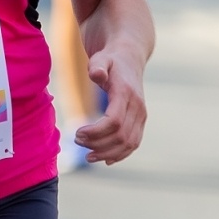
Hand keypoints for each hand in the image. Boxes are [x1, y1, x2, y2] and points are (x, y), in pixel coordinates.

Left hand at [75, 46, 146, 163]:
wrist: (129, 59)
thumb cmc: (110, 60)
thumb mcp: (100, 59)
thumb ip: (97, 66)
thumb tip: (97, 75)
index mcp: (126, 94)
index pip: (114, 121)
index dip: (96, 132)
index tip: (77, 133)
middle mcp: (138, 107)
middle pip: (121, 136)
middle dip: (97, 144)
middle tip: (77, 141)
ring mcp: (142, 116)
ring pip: (128, 144)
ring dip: (107, 153)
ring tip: (88, 156)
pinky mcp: (141, 122)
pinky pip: (134, 143)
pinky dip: (121, 154)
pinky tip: (105, 160)